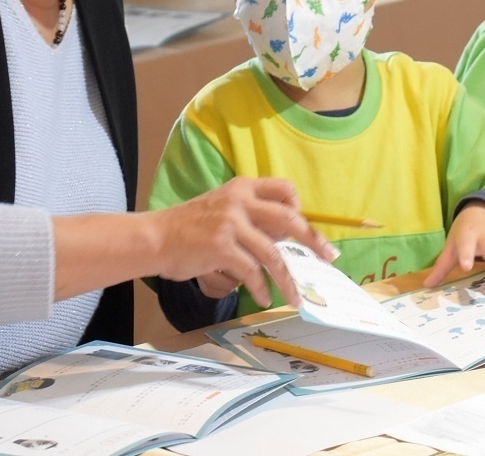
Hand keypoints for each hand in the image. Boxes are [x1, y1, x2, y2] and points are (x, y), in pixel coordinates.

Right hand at [151, 177, 336, 307]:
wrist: (155, 237)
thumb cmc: (189, 227)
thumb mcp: (222, 209)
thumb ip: (251, 217)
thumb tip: (285, 237)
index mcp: (242, 187)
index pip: (284, 189)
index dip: (300, 208)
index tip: (307, 230)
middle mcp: (239, 201)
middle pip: (289, 219)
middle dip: (313, 240)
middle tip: (328, 257)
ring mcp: (230, 224)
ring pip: (273, 253)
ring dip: (288, 279)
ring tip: (296, 297)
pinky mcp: (221, 247)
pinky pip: (252, 271)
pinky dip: (261, 288)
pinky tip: (263, 297)